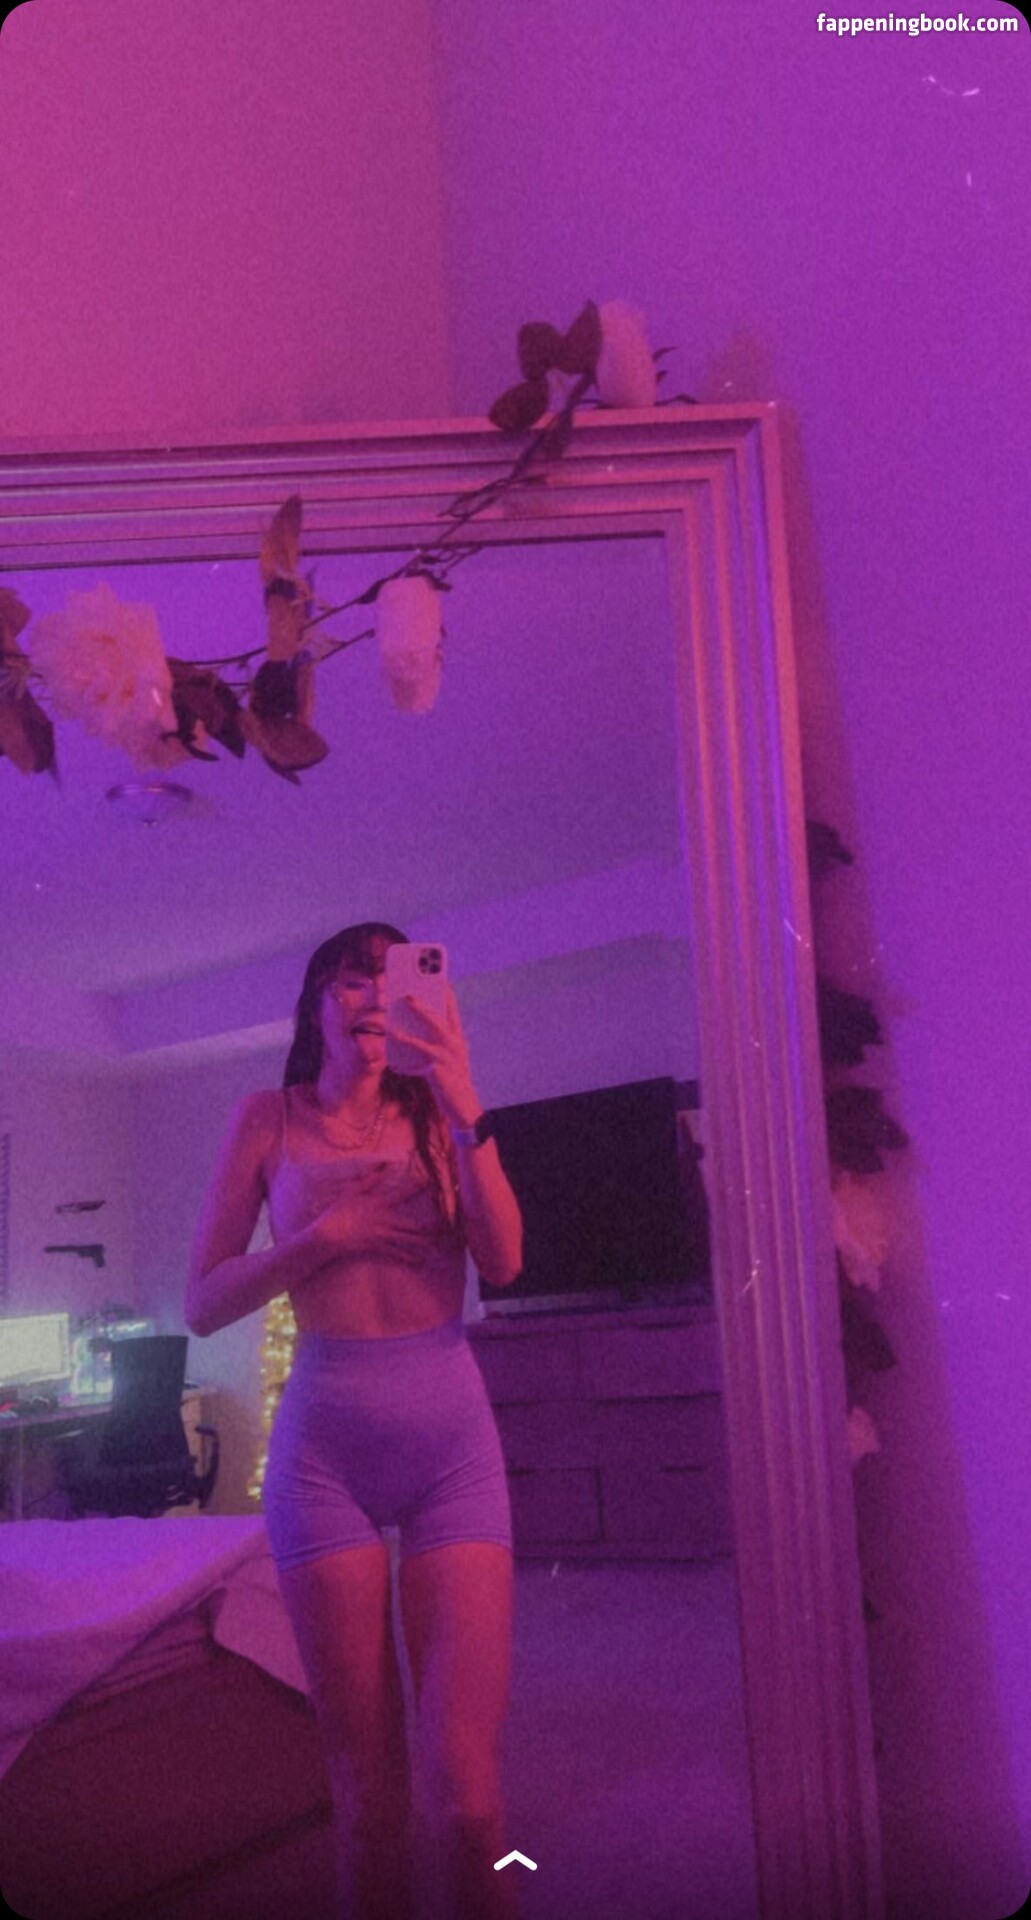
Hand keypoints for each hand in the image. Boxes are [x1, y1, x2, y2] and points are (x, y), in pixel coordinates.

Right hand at [303, 1168, 428, 1267]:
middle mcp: (384, 1219)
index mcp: (378, 1204)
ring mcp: (381, 1235)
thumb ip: (370, 1179)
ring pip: (406, 1239)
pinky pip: (396, 1253)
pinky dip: (408, 1257)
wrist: (329, 1234)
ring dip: (421, 1242)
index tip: (429, 1184)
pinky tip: (419, 1261)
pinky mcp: (377, 1247)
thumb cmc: (338, 1212)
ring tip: (435, 1245)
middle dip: (426, 1226)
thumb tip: (384, 1164)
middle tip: (442, 1227)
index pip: (400, 1194)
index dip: (416, 1188)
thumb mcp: (352, 1192)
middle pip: (409, 1223)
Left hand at [390, 986, 481, 1130]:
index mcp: (458, 1039)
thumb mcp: (445, 1058)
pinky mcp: (439, 1070)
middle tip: (409, 992)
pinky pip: (419, 1057)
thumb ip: (432, 1042)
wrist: (464, 1110)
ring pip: (433, 1030)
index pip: (452, 1011)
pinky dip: (406, 1047)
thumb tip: (409, 1027)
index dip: (445, 993)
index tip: (437, 978)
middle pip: (441, 1017)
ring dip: (417, 1017)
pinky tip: (393, 1039)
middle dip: (426, 1002)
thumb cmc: (451, 1081)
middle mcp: (456, 1044)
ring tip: (401, 1009)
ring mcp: (449, 1056)